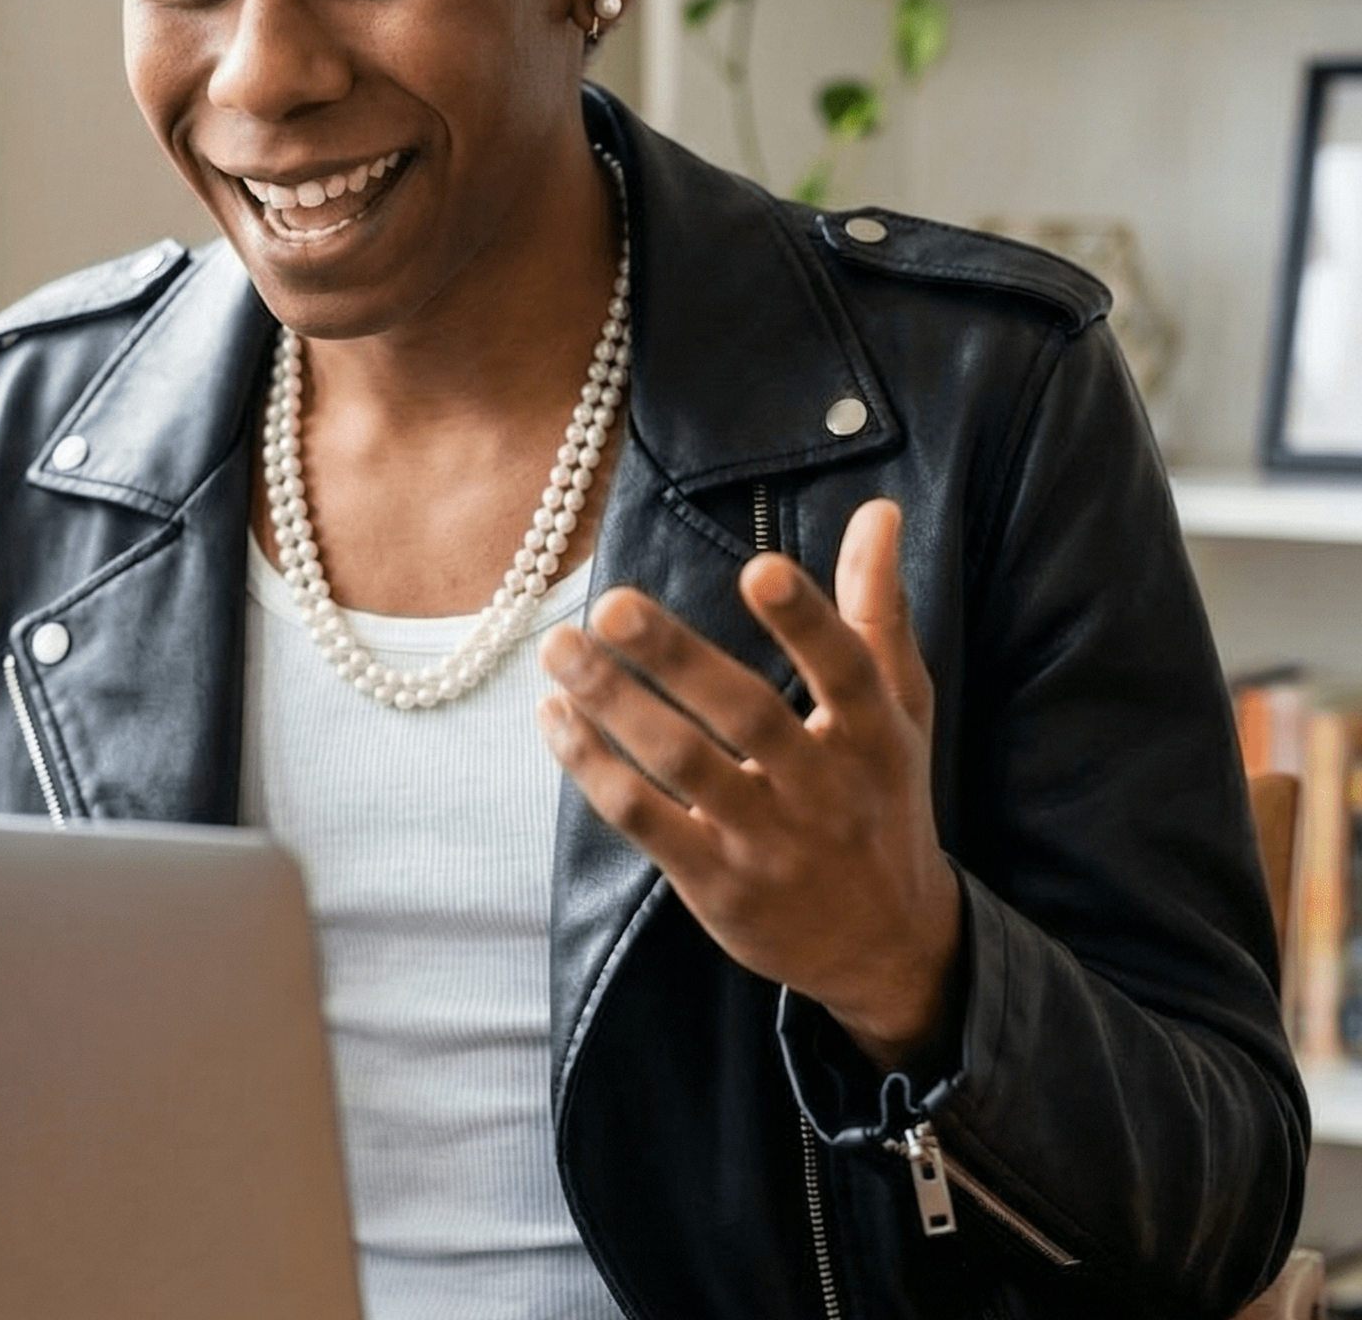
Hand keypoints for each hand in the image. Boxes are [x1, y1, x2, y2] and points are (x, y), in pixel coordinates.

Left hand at [537, 497, 959, 1070]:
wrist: (887, 946)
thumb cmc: (882, 798)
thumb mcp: (900, 709)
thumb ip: (878, 608)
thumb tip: (878, 510)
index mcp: (875, 738)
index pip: (846, 673)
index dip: (807, 621)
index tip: (759, 568)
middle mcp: (825, 791)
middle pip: (746, 716)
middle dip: (675, 658)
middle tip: (611, 602)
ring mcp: (769, 844)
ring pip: (682, 766)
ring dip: (614, 704)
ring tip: (559, 647)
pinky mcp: (717, 886)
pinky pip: (644, 821)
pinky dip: (594, 769)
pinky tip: (555, 717)